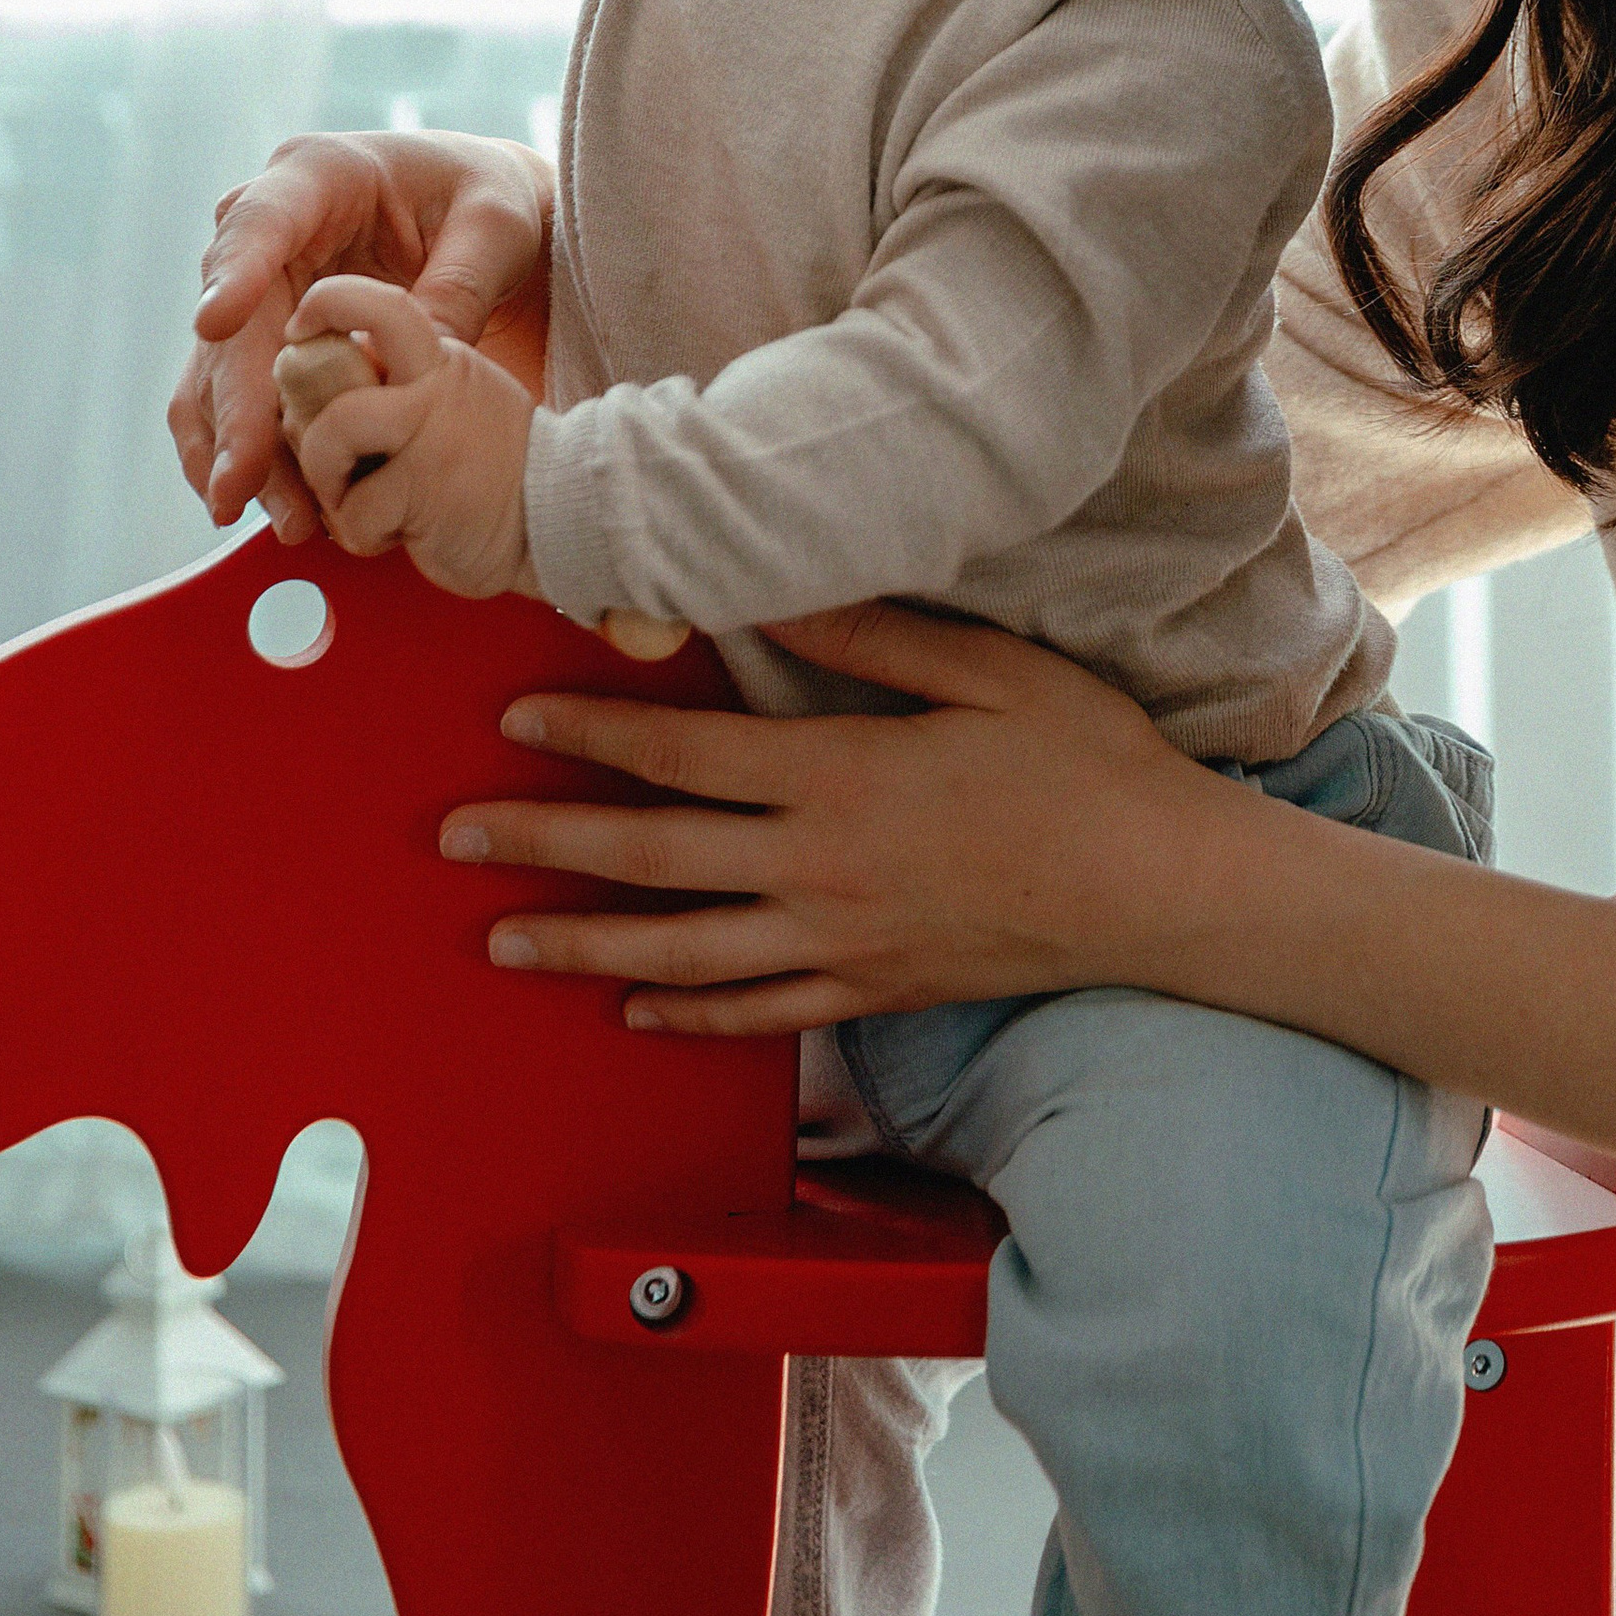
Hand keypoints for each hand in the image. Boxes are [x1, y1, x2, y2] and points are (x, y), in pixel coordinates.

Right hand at [177, 129, 550, 542]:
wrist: (480, 220)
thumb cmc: (489, 202)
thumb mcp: (497, 228)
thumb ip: (456, 288)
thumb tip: (405, 369)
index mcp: (321, 174)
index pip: (262, 219)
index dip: (235, 270)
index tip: (214, 321)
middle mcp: (272, 228)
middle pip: (231, 320)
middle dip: (235, 405)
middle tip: (241, 478)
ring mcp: (260, 286)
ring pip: (218, 372)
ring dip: (234, 446)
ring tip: (266, 510)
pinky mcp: (264, 338)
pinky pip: (232, 400)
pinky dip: (243, 453)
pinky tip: (257, 503)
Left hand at [278, 276, 535, 597]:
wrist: (564, 519)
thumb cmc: (498, 473)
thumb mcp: (456, 404)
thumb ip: (400, 388)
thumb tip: (318, 394)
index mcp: (440, 358)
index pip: (379, 306)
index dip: (326, 308)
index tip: (301, 337)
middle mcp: (433, 383)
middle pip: (332, 364)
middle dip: (301, 415)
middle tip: (323, 452)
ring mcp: (430, 432)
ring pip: (330, 432)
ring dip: (326, 481)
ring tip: (357, 502)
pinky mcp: (424, 487)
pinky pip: (352, 510)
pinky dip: (359, 534)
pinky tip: (393, 533)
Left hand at [441, 599, 1223, 1031]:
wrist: (1160, 890)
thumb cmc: (1084, 759)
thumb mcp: (985, 667)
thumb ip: (868, 635)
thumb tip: (760, 599)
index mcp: (839, 777)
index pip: (682, 757)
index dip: (589, 737)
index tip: (513, 718)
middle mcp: (820, 871)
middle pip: (653, 859)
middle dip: (543, 845)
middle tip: (455, 837)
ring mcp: (843, 944)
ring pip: (681, 952)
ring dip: (582, 945)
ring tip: (503, 942)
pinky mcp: (875, 992)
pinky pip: (758, 1015)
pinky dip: (686, 1015)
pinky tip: (633, 1008)